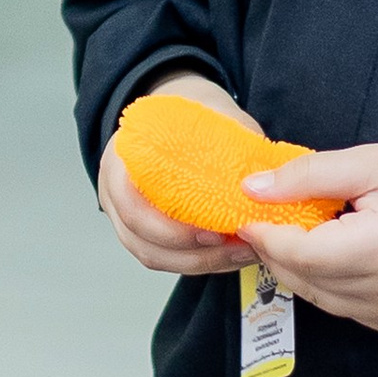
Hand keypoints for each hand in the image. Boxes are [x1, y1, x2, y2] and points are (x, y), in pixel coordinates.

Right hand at [96, 71, 257, 278]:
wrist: (175, 115)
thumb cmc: (189, 114)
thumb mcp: (212, 115)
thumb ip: (229, 144)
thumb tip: (262, 181)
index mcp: (122, 160)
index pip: (132, 207)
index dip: (169, 229)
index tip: (212, 231)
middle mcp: (115, 193)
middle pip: (144, 243)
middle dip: (194, 254)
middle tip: (235, 248)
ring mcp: (127, 217)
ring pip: (158, 257)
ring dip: (202, 262)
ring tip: (240, 254)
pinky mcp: (148, 233)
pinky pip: (169, 258)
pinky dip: (201, 260)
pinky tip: (231, 253)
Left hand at [244, 142, 377, 335]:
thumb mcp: (371, 162)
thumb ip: (309, 175)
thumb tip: (254, 189)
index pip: (301, 253)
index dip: (267, 235)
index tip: (247, 215)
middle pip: (303, 278)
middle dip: (276, 250)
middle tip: (264, 221)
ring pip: (317, 297)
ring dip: (297, 267)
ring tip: (293, 234)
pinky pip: (339, 306)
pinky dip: (323, 282)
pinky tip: (327, 254)